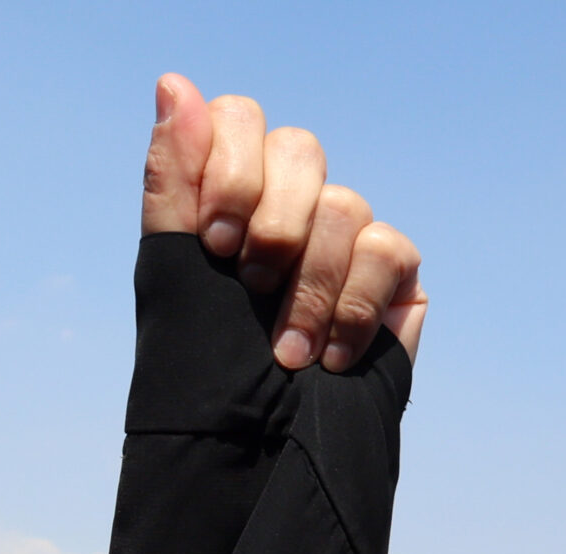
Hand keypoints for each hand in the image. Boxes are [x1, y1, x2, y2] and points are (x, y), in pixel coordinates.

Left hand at [141, 73, 426, 370]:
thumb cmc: (204, 375)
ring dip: (308, 289)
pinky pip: (388, 250)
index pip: (238, 120)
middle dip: (271, 221)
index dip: (227, 167)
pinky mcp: (393, 277)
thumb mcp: (174, 275)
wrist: (252, 459)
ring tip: (284, 353)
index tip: (213, 241)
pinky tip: (328, 359)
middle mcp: (287, 208)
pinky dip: (353, 308)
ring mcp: (344, 239)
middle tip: (247, 286)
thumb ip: (173, 182)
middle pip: (300, 149)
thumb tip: (172, 82)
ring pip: (345, 205)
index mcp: (226, 198)